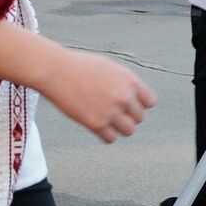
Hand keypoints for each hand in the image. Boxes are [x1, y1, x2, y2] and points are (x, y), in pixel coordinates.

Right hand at [40, 49, 154, 142]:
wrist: (56, 71)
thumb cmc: (79, 67)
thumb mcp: (109, 68)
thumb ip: (124, 83)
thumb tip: (132, 99)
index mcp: (129, 80)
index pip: (149, 102)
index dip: (139, 104)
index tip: (128, 104)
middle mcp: (124, 97)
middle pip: (139, 118)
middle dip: (128, 116)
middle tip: (113, 112)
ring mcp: (111, 111)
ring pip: (129, 131)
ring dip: (119, 128)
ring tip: (106, 120)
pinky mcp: (96, 124)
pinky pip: (111, 139)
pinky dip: (105, 135)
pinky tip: (96, 125)